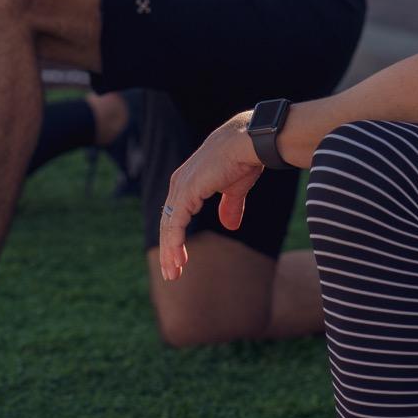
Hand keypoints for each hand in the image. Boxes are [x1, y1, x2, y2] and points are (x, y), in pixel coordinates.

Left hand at [157, 111, 265, 283]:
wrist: (249, 142)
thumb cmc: (243, 159)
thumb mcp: (234, 189)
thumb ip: (229, 206)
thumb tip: (230, 226)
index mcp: (188, 182)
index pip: (176, 215)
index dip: (175, 239)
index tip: (180, 262)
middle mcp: (179, 184)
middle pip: (168, 223)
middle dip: (169, 251)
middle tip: (171, 274)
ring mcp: (181, 187)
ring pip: (168, 227)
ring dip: (169, 253)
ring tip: (172, 274)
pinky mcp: (186, 192)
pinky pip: (175, 224)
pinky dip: (173, 243)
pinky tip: (176, 260)